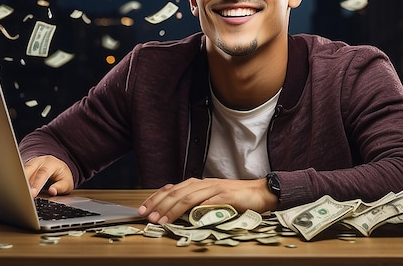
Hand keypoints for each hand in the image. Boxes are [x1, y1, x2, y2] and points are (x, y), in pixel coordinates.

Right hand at [23, 155, 73, 197]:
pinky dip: (19, 183)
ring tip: (19, 194)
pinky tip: (17, 191)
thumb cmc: (62, 177)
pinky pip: (20, 175)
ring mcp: (31, 163)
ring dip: (20, 183)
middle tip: (22, 194)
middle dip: (24, 182)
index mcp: (51, 162)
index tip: (33, 193)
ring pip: (22, 172)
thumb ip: (60, 187)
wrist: (59, 169)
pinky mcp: (25, 169)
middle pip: (29, 169)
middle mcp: (39, 161)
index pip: (43, 172)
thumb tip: (52, 191)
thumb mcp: (67, 183)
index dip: (37, 183)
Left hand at [137, 177, 277, 223]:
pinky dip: (196, 209)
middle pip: (176, 192)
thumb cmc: (235, 197)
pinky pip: (209, 202)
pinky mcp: (226, 196)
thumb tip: (174, 211)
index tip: (143, 208)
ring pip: (188, 197)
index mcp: (198, 184)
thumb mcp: (210, 198)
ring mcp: (214, 189)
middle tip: (147, 215)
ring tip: (161, 220)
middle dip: (159, 204)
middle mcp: (204, 184)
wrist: (259, 192)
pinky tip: (187, 216)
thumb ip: (195, 202)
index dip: (156, 198)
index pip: (172, 189)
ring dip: (172, 209)